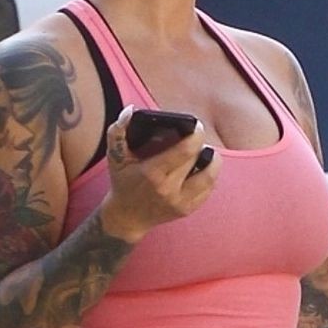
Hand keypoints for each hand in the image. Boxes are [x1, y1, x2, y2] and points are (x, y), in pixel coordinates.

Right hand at [98, 106, 219, 241]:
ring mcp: (180, 202)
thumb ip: (118, 130)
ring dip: (213, 161)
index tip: (196, 126)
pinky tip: (202, 168)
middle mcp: (169, 190)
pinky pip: (208, 190)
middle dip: (200, 145)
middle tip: (197, 136)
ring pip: (210, 177)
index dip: (195, 135)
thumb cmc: (123, 182)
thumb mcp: (115, 156)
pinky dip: (210, 176)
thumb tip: (130, 111)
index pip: (184, 151)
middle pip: (197, 160)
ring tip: (206, 152)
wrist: (127, 217)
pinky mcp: (188, 210)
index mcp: (152, 173)